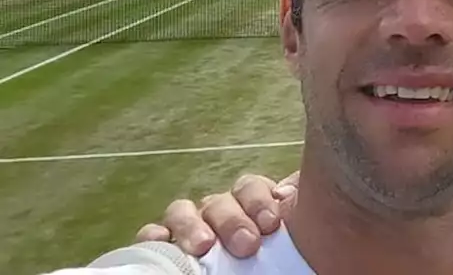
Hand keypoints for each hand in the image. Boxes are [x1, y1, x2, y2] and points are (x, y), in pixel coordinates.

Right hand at [134, 172, 298, 257]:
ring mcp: (191, 226)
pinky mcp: (167, 246)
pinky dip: (153, 234)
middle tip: (247, 245)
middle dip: (232, 220)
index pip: (250, 187)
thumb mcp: (299, 226)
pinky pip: (153, 234)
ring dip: (191, 225)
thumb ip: (298, 202)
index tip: (271, 223)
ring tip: (203, 246)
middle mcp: (220, 211)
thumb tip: (291, 190)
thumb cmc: (288, 249)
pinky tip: (158, 241)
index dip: (259, 200)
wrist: (271, 265)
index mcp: (252, 203)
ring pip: (183, 211)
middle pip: (219, 201)